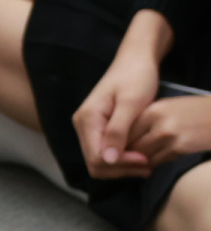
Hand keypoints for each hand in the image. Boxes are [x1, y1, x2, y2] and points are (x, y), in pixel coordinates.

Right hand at [74, 51, 159, 178]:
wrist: (135, 61)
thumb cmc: (136, 78)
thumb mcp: (131, 104)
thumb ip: (117, 131)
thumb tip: (106, 160)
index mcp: (87, 119)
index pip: (97, 158)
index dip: (121, 165)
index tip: (146, 159)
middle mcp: (82, 125)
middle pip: (95, 164)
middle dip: (122, 169)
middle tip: (150, 164)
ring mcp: (88, 127)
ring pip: (100, 161)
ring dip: (123, 167)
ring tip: (148, 162)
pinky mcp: (97, 128)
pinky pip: (105, 152)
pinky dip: (122, 159)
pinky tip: (141, 155)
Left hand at [126, 96, 210, 166]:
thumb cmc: (194, 111)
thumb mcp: (167, 108)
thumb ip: (147, 119)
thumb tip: (127, 135)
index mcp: (152, 109)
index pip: (125, 129)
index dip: (119, 141)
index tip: (116, 148)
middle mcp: (157, 121)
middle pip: (131, 143)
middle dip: (126, 153)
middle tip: (124, 160)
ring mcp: (168, 135)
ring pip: (143, 154)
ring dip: (139, 161)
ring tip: (138, 163)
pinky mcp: (180, 147)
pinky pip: (159, 160)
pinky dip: (155, 163)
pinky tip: (155, 162)